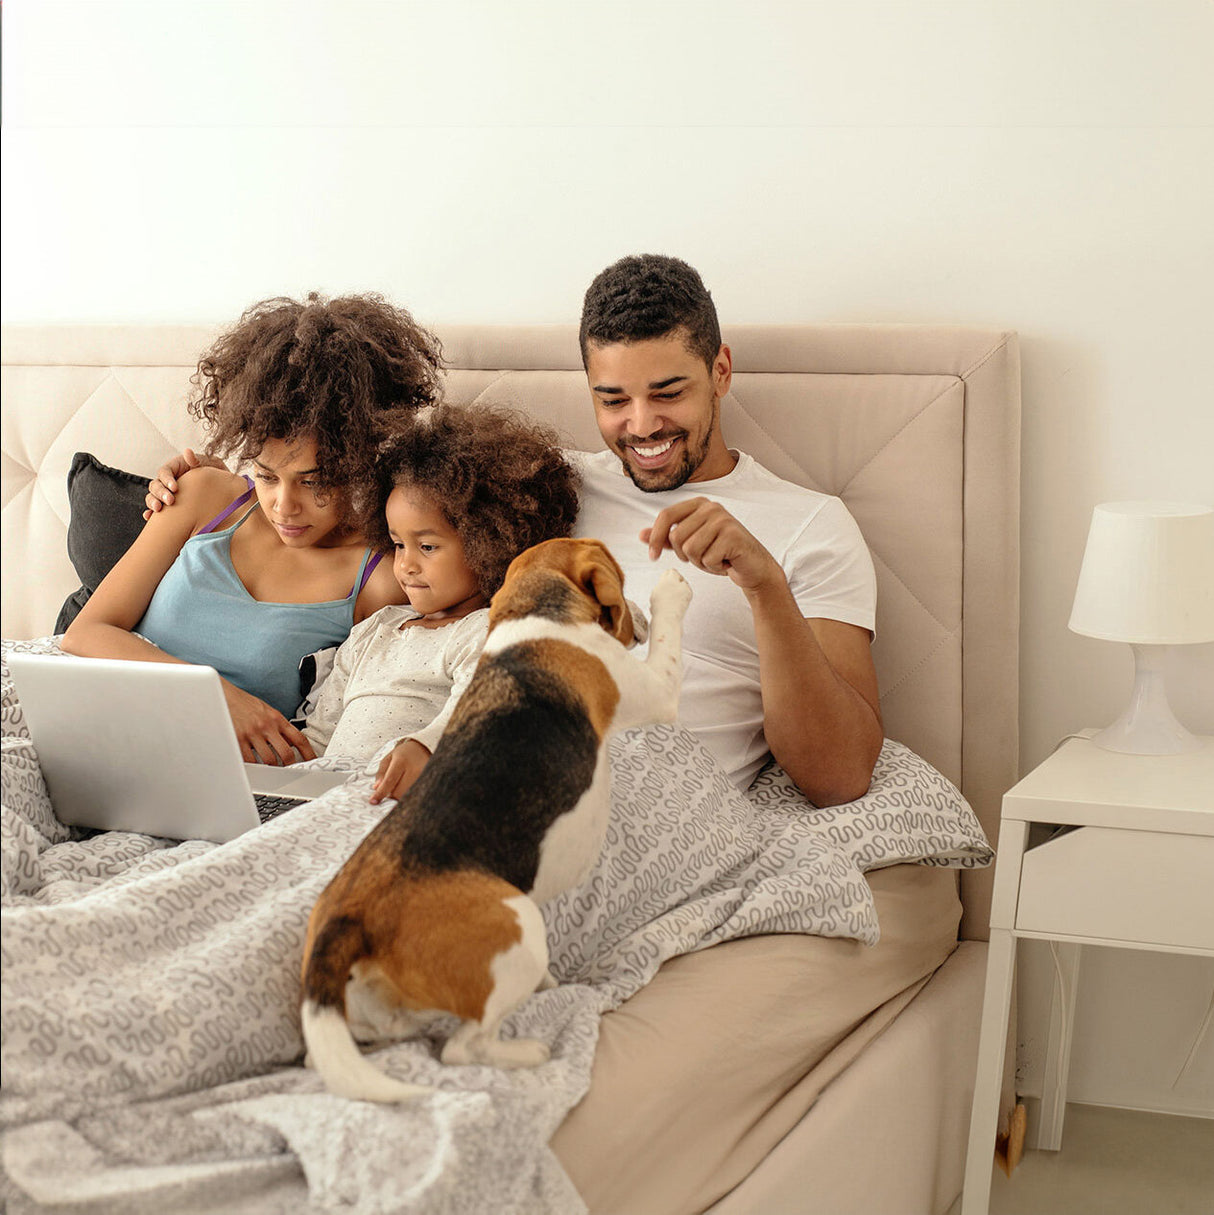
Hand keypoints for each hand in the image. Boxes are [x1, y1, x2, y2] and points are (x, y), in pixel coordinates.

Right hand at [143, 448, 225, 518]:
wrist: (218, 485)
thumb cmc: (210, 472)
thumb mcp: (205, 464)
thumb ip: (195, 460)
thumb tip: (188, 451)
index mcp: (173, 468)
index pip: (164, 472)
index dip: (167, 479)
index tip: (175, 488)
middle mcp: (166, 481)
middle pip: (155, 485)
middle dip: (160, 493)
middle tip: (170, 501)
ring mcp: (165, 493)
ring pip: (152, 496)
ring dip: (153, 502)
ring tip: (158, 509)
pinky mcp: (167, 505)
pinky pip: (155, 509)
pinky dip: (151, 513)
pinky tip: (149, 517)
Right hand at [222, 681, 315, 764]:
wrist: (223, 695)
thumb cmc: (245, 703)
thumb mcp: (267, 711)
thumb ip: (279, 726)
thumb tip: (291, 743)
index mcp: (277, 718)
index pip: (299, 738)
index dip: (308, 753)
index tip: (311, 762)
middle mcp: (267, 726)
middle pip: (286, 753)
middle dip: (290, 765)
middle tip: (289, 771)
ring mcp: (252, 733)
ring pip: (269, 760)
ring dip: (271, 768)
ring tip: (271, 770)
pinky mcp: (238, 740)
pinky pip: (250, 760)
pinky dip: (254, 766)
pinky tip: (255, 766)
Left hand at [370, 739, 430, 804]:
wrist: (423, 747)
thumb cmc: (405, 753)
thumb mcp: (388, 758)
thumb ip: (381, 773)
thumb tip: (377, 788)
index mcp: (402, 761)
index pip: (389, 781)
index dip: (380, 793)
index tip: (373, 801)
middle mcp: (414, 769)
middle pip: (398, 792)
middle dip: (391, 794)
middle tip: (390, 788)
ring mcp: (424, 776)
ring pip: (407, 796)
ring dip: (400, 794)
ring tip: (401, 784)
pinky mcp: (429, 782)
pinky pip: (416, 794)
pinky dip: (409, 794)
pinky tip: (408, 787)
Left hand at [640, 497, 780, 591]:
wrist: (752, 566)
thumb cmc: (720, 552)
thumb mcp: (690, 544)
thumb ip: (667, 538)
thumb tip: (641, 534)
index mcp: (698, 504)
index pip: (666, 516)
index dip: (655, 538)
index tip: (652, 557)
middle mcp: (710, 507)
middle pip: (676, 537)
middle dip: (686, 556)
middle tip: (704, 556)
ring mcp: (723, 519)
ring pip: (690, 549)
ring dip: (701, 562)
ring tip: (716, 558)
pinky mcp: (733, 535)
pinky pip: (707, 558)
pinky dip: (714, 567)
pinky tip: (726, 562)